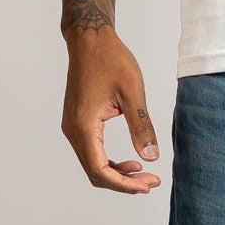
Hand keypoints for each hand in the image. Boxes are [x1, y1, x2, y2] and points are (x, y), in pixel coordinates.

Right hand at [61, 29, 161, 192]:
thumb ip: (141, 127)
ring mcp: (73, 127)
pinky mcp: (77, 123)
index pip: (101, 170)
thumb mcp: (132, 92)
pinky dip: (110, 161)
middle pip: (95, 173)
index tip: (149, 184)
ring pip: (93, 165)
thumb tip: (151, 158)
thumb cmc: (111, 59)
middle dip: (124, 183)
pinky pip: (92, 152)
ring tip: (144, 174)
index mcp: (84, 126)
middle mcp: (73, 130)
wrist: (90, 40)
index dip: (125, 184)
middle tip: (152, 182)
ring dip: (118, 174)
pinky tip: (132, 160)